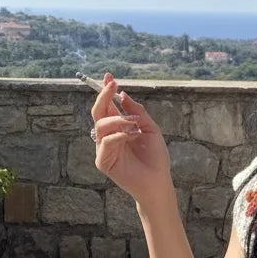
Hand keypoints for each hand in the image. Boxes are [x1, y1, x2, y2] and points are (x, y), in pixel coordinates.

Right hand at [90, 73, 171, 202]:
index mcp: (119, 127)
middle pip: (98, 112)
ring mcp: (104, 148)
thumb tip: (123, 95)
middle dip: (104, 96)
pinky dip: (119, 135)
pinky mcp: (103, 161)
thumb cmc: (155, 157)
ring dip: (118, 119)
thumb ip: (137, 112)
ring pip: (101, 125)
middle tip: (113, 85)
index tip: (109, 77)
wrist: (158, 180)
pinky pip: (106, 142)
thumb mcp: (150, 129)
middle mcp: (109, 135)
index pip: (108, 106)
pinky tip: (132, 135)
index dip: (106, 91)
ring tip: (135, 124)